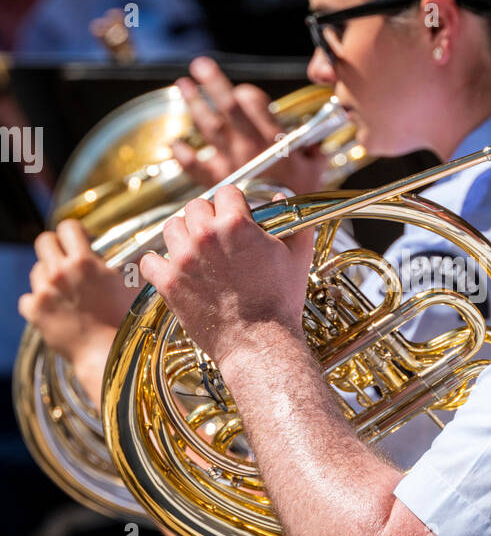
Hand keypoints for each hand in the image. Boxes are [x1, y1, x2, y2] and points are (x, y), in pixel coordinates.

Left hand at [19, 220, 131, 361]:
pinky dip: (37, 304)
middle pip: (44, 241)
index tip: (81, 242)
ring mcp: (44, 292)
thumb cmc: (125, 321)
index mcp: (85, 261)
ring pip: (36, 270)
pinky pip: (27, 299)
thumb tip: (145, 253)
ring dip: (48, 278)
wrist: (106, 354)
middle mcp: (60, 272)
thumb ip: (138, 264)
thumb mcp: (136, 286)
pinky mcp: (34, 312)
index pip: (68, 227)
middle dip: (55, 247)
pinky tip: (54, 310)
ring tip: (65, 293)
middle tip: (66, 261)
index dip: (75, 232)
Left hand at [139, 186, 315, 368]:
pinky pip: (148, 261)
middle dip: (207, 216)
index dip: (233, 203)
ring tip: (195, 251)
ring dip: (182, 235)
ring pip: (171, 227)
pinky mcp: (169, 284)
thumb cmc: (281, 302)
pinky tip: (172, 269)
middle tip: (217, 236)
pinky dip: (157, 264)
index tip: (236, 215)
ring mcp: (183, 260)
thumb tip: (280, 197)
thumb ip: (292, 220)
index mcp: (236, 224)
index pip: (226, 191)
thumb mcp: (297, 255)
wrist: (260, 343)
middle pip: (195, 206)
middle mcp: (205, 236)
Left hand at [173, 57, 328, 194]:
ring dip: (195, 104)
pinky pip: (193, 166)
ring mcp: (230, 164)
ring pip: (209, 128)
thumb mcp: (316, 172)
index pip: (254, 104)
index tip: (241, 92)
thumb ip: (314, 150)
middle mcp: (249, 149)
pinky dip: (182, 153)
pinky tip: (175, 143)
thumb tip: (314, 136)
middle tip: (200, 65)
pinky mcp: (216, 183)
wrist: (280, 235)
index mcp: (274, 142)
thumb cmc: (301, 205)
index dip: (246, 93)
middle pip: (228, 108)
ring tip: (184, 85)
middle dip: (214, 83)